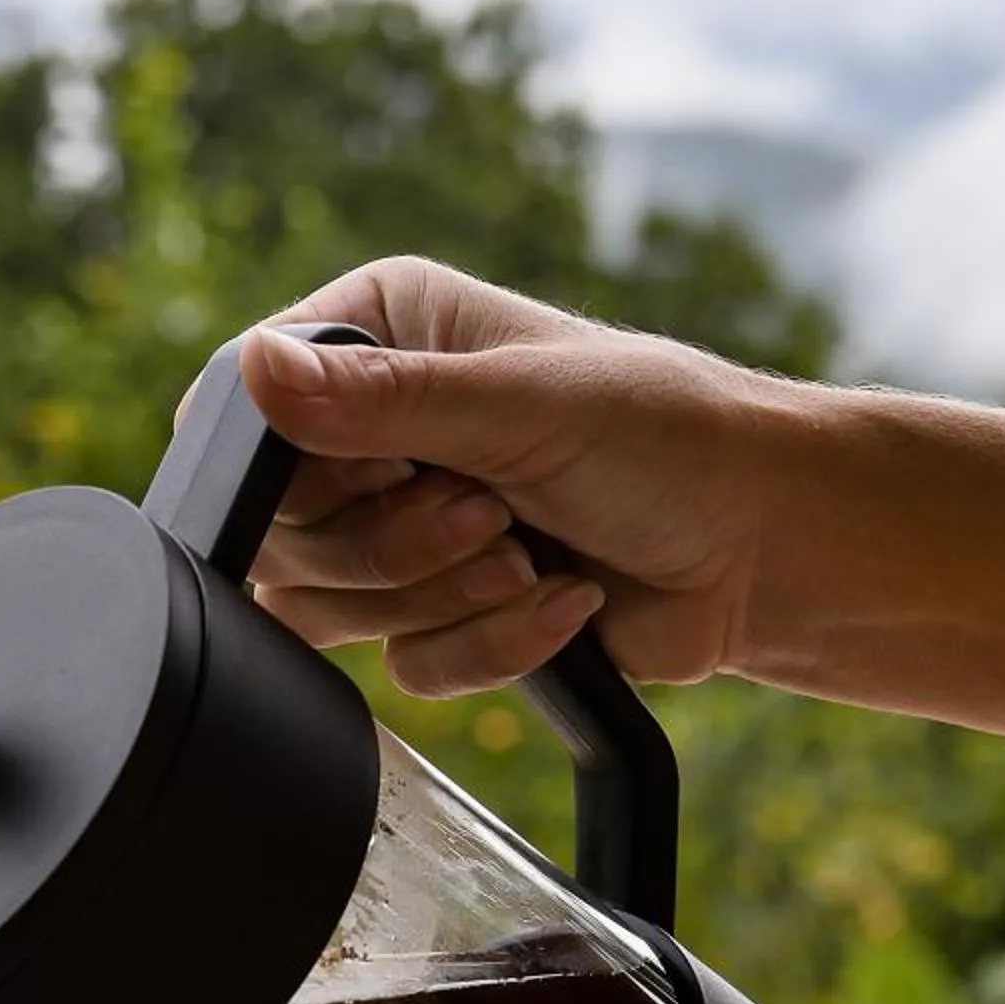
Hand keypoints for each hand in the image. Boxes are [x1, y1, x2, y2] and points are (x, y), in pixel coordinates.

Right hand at [241, 257, 785, 697]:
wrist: (759, 547)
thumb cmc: (666, 439)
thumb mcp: (518, 404)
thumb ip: (382, 398)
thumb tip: (255, 372)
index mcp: (377, 336)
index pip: (246, 418)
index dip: (299, 472)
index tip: (394, 467)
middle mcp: (372, 429)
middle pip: (279, 535)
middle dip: (395, 544)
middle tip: (487, 511)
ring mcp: (398, 530)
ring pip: (329, 612)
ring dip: (444, 596)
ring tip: (528, 554)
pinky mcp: (434, 617)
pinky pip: (402, 667)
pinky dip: (489, 645)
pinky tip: (558, 600)